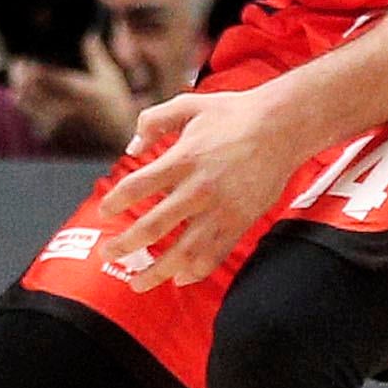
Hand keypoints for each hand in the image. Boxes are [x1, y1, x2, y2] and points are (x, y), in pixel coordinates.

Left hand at [12, 41, 139, 157]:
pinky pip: (30, 120)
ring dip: (19, 91)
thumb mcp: (110, 78)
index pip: (39, 75)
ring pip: (24, 106)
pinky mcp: (51, 138)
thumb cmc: (116, 109)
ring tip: (20, 82)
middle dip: (17, 76)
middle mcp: (61, 109)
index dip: (26, 65)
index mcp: (74, 91)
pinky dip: (27, 109)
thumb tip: (88, 35)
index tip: (23, 58)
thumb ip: (95, 55)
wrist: (118, 144)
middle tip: (16, 66)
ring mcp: (53, 125)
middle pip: (25, 90)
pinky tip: (32, 102)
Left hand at [86, 81, 310, 289]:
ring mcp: (220, 209)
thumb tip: (131, 147)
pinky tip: (180, 278)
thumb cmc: (234, 113)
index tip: (104, 211)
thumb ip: (153, 121)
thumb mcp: (188, 105)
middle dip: (125, 246)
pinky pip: (214, 254)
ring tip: (138, 282)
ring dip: (156, 272)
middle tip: (109, 254)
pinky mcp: (240, 221)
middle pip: (152, 227)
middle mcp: (198, 188)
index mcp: (182, 159)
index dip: (115, 202)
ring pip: (183, 252)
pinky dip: (195, 271)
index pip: (136, 187)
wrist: (282, 126)